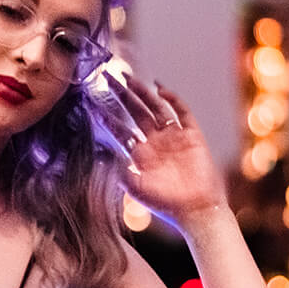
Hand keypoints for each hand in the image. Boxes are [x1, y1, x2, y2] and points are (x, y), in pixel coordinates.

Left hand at [97, 73, 226, 224]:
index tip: (93, 102)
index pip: (120, 129)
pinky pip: (183, 113)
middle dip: (122, 95)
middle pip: (136, 111)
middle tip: (108, 77)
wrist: (195, 210)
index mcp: (140, 154)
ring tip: (128, 77)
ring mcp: (173, 137)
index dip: (108, 116)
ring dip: (143, 92)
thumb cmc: (164, 203)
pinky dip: (173, 100)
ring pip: (156, 107)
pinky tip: (161, 89)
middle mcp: (155, 142)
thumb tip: (99, 151)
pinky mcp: (192, 136)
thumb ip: (117, 168)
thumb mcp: (133, 187)